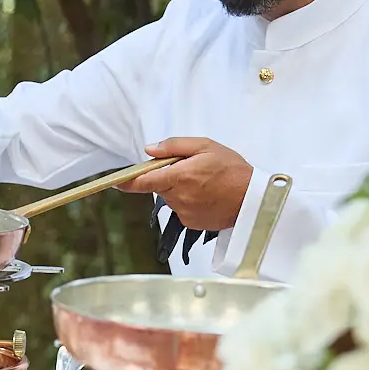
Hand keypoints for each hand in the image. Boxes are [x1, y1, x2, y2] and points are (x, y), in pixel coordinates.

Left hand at [119, 137, 252, 231]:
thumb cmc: (232, 170)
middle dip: (167, 177)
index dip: (127, 182)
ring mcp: (184, 212)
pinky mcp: (191, 223)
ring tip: (204, 184)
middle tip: (190, 170)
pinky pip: (181, 209)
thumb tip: (150, 149)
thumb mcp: (205, 146)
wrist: (253, 200)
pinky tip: (206, 196)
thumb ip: (174, 146)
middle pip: (159, 187)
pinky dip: (189, 202)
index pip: (143, 181)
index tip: (116, 182)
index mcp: (179, 176)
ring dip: (179, 190)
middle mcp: (178, 197)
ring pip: (171, 198)